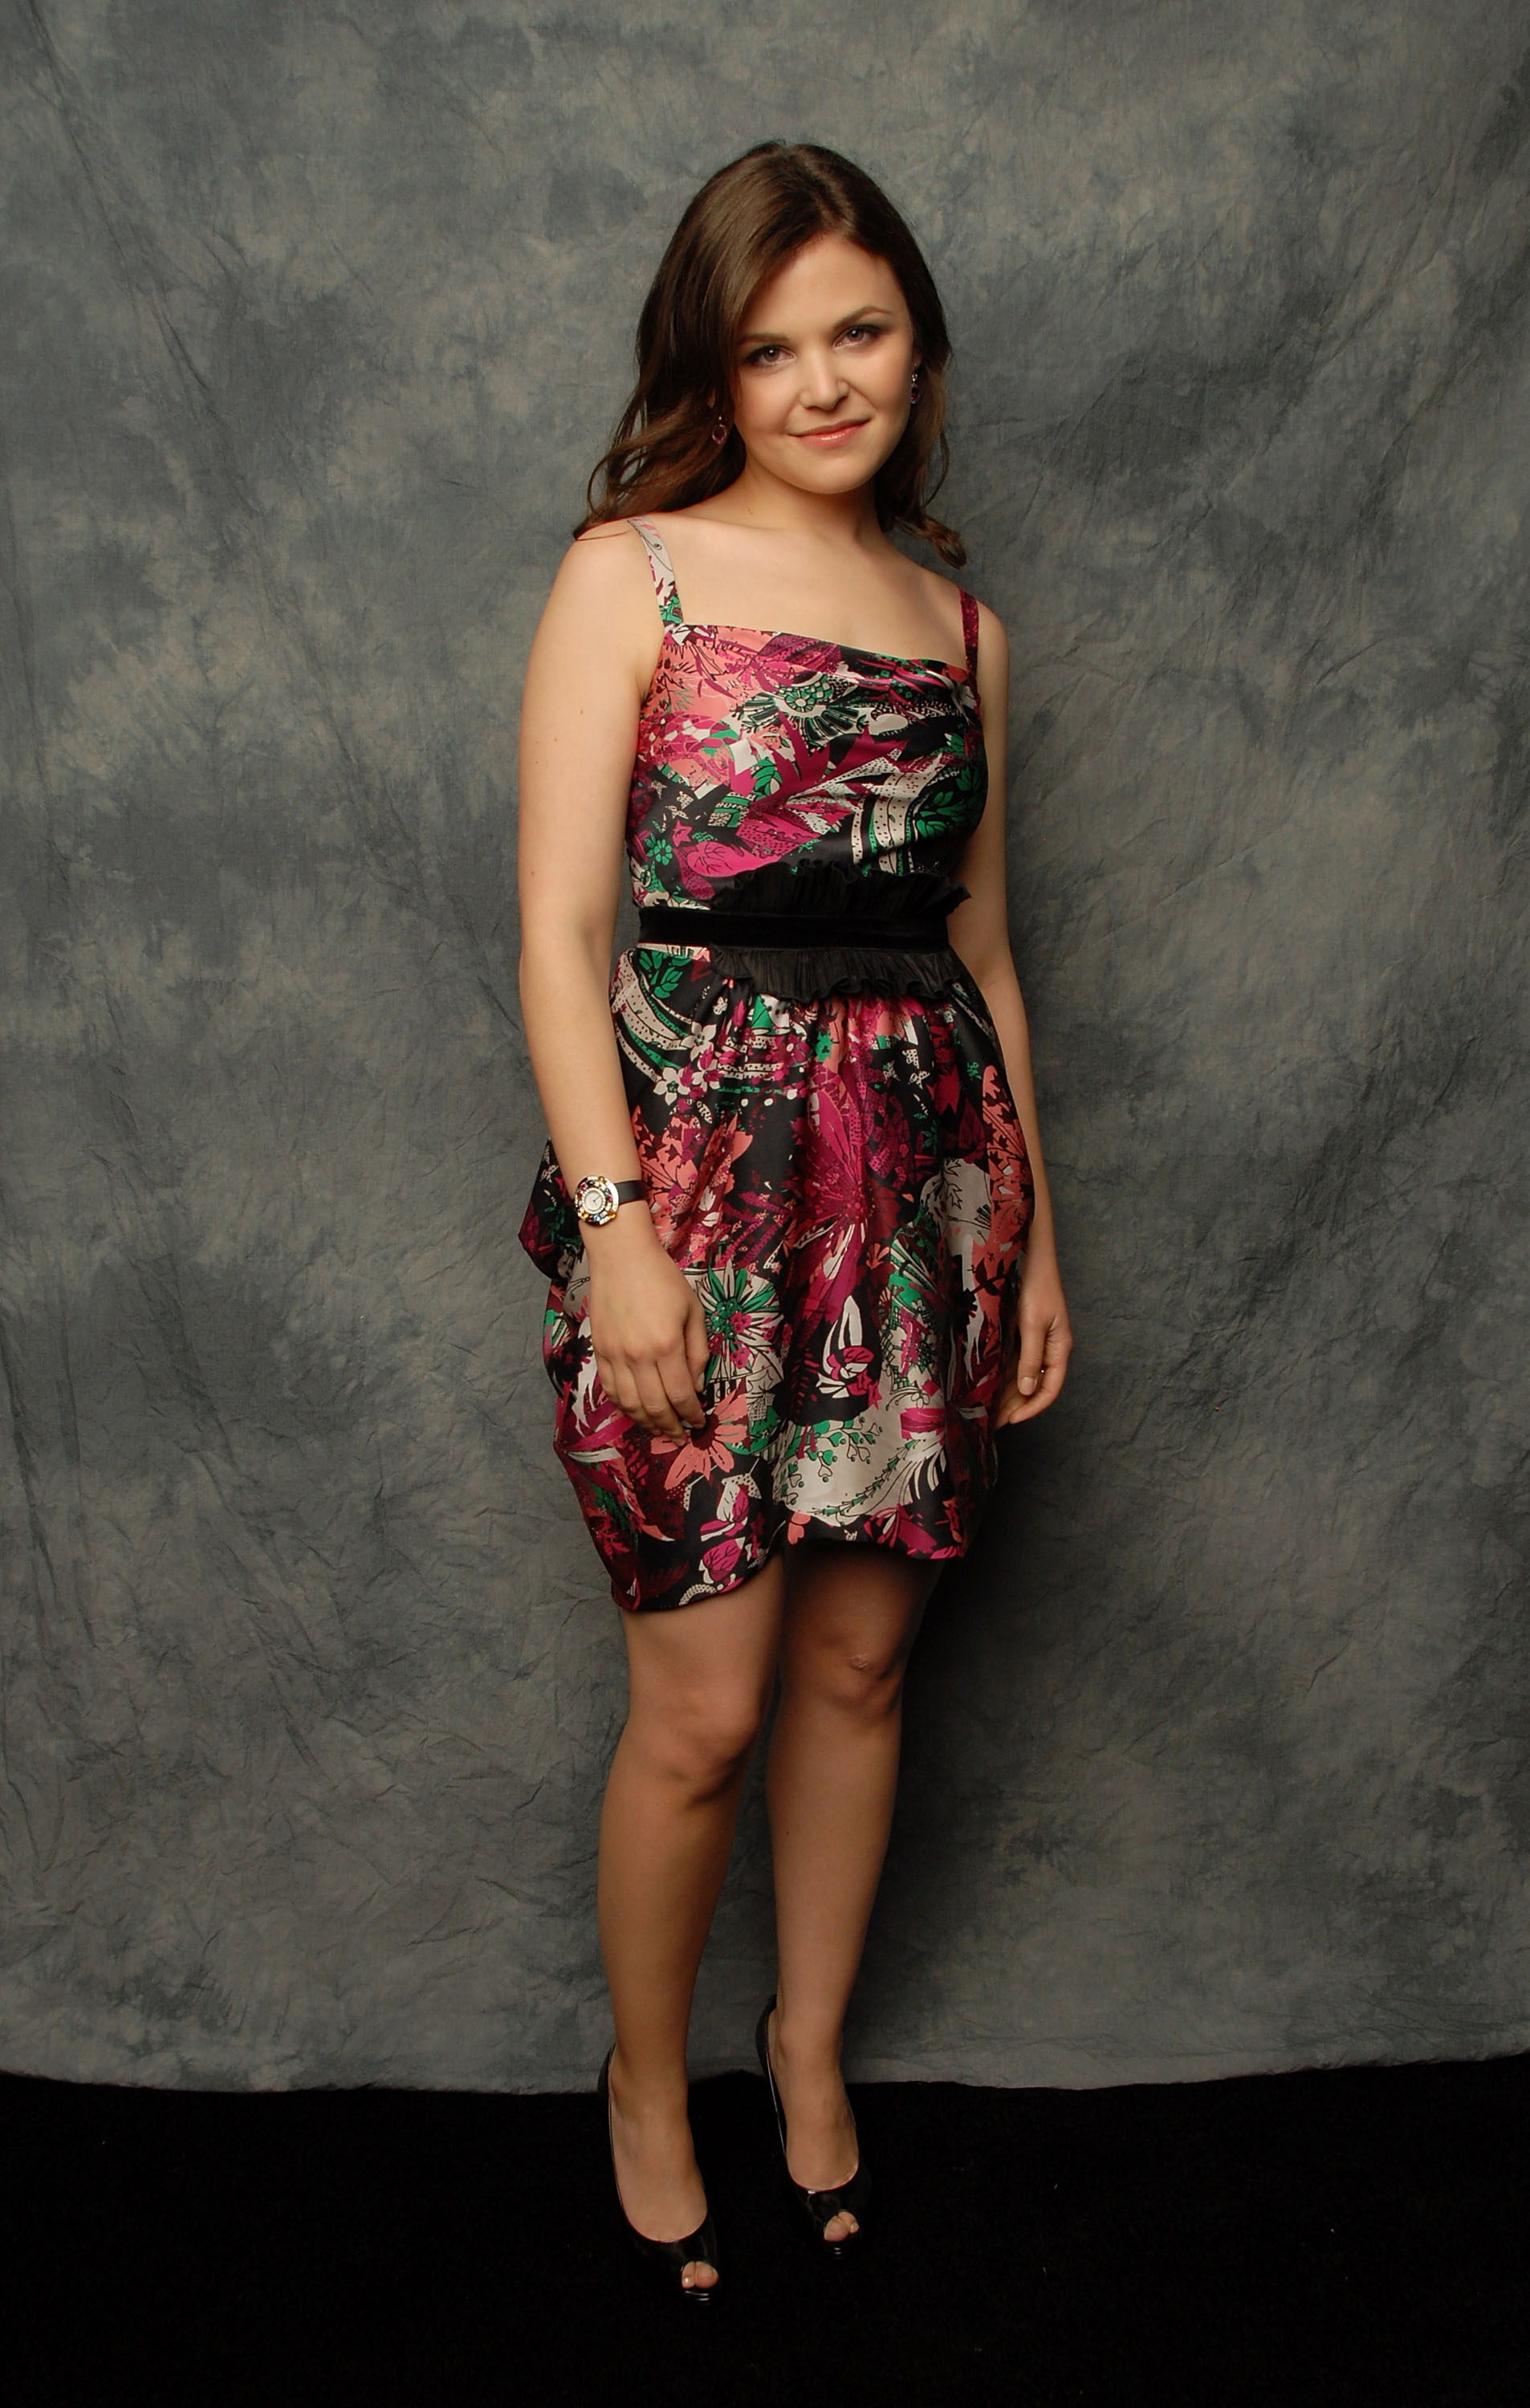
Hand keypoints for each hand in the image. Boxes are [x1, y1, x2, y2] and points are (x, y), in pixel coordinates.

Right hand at [585, 1216, 709, 1436]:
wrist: (621, 1256)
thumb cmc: (663, 1279)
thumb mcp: (693, 1310)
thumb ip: (697, 1351)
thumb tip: (695, 1386)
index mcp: (666, 1346)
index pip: (680, 1395)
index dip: (691, 1414)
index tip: (699, 1422)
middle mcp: (638, 1356)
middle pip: (654, 1406)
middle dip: (670, 1427)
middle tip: (680, 1436)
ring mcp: (615, 1356)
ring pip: (629, 1404)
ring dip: (646, 1422)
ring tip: (659, 1429)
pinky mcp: (599, 1351)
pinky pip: (610, 1389)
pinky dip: (623, 1406)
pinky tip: (635, 1410)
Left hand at [993, 1251, 1071, 1426]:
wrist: (1030, 1257)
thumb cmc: (1036, 1286)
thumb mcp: (1032, 1324)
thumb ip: (1030, 1357)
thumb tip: (1027, 1388)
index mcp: (1060, 1348)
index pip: (1050, 1389)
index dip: (1032, 1408)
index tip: (1012, 1419)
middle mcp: (1050, 1349)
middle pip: (1035, 1386)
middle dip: (1016, 1406)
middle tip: (993, 1422)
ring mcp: (1036, 1342)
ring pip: (1023, 1376)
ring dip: (1007, 1394)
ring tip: (987, 1410)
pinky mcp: (1024, 1333)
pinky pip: (1014, 1362)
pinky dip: (1003, 1375)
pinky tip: (988, 1385)